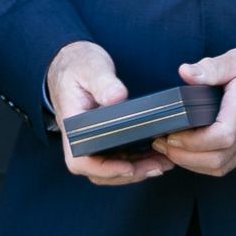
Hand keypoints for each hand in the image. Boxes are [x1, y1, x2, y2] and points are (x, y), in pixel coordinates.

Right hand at [47, 41, 173, 185]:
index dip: (105, 169)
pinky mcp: (103, 137)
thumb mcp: (90, 68)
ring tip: (163, 164)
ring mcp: (92, 140)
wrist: (71, 61)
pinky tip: (157, 155)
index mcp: (72, 125)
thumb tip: (116, 98)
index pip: (81, 160)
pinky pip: (118, 158)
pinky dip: (136, 161)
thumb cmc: (78, 65)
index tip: (129, 167)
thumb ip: (103, 82)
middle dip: (130, 174)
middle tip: (158, 167)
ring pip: (111, 168)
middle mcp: (80, 139)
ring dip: (137, 170)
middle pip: (100, 171)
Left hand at [152, 46, 235, 176]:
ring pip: (219, 167)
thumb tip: (186, 72)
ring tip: (171, 148)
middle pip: (216, 159)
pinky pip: (226, 165)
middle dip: (184, 156)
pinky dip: (203, 164)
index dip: (193, 142)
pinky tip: (189, 152)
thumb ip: (213, 67)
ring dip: (191, 163)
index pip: (221, 136)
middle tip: (163, 142)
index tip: (172, 133)